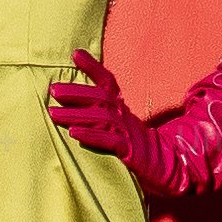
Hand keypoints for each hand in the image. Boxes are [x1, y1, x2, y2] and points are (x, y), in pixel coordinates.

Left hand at [46, 51, 192, 196]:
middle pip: (99, 97)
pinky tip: (73, 133)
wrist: (168, 167)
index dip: (93, 67)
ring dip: (75, 114)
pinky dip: (91, 135)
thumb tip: (76, 108)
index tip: (76, 54)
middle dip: (75, 92)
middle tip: (53, 90)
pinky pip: (109, 140)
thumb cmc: (139, 147)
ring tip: (53, 113)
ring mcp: (128, 132)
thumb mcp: (122, 127)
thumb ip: (104, 116)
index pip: (108, 82)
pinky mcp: (130, 150)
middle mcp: (124, 115)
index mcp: (122, 108)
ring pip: (100, 118)